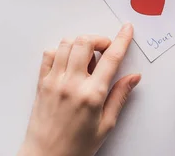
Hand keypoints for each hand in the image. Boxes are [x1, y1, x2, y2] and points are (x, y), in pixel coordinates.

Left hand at [19, 24, 140, 155]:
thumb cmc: (75, 147)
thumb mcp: (106, 125)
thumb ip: (120, 96)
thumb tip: (133, 78)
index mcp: (92, 95)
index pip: (111, 58)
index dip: (121, 40)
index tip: (126, 30)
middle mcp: (71, 84)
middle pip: (85, 42)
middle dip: (99, 39)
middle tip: (106, 48)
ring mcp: (54, 81)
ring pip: (66, 44)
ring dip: (80, 43)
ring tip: (87, 58)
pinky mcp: (41, 83)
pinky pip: (49, 54)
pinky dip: (60, 51)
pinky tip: (68, 62)